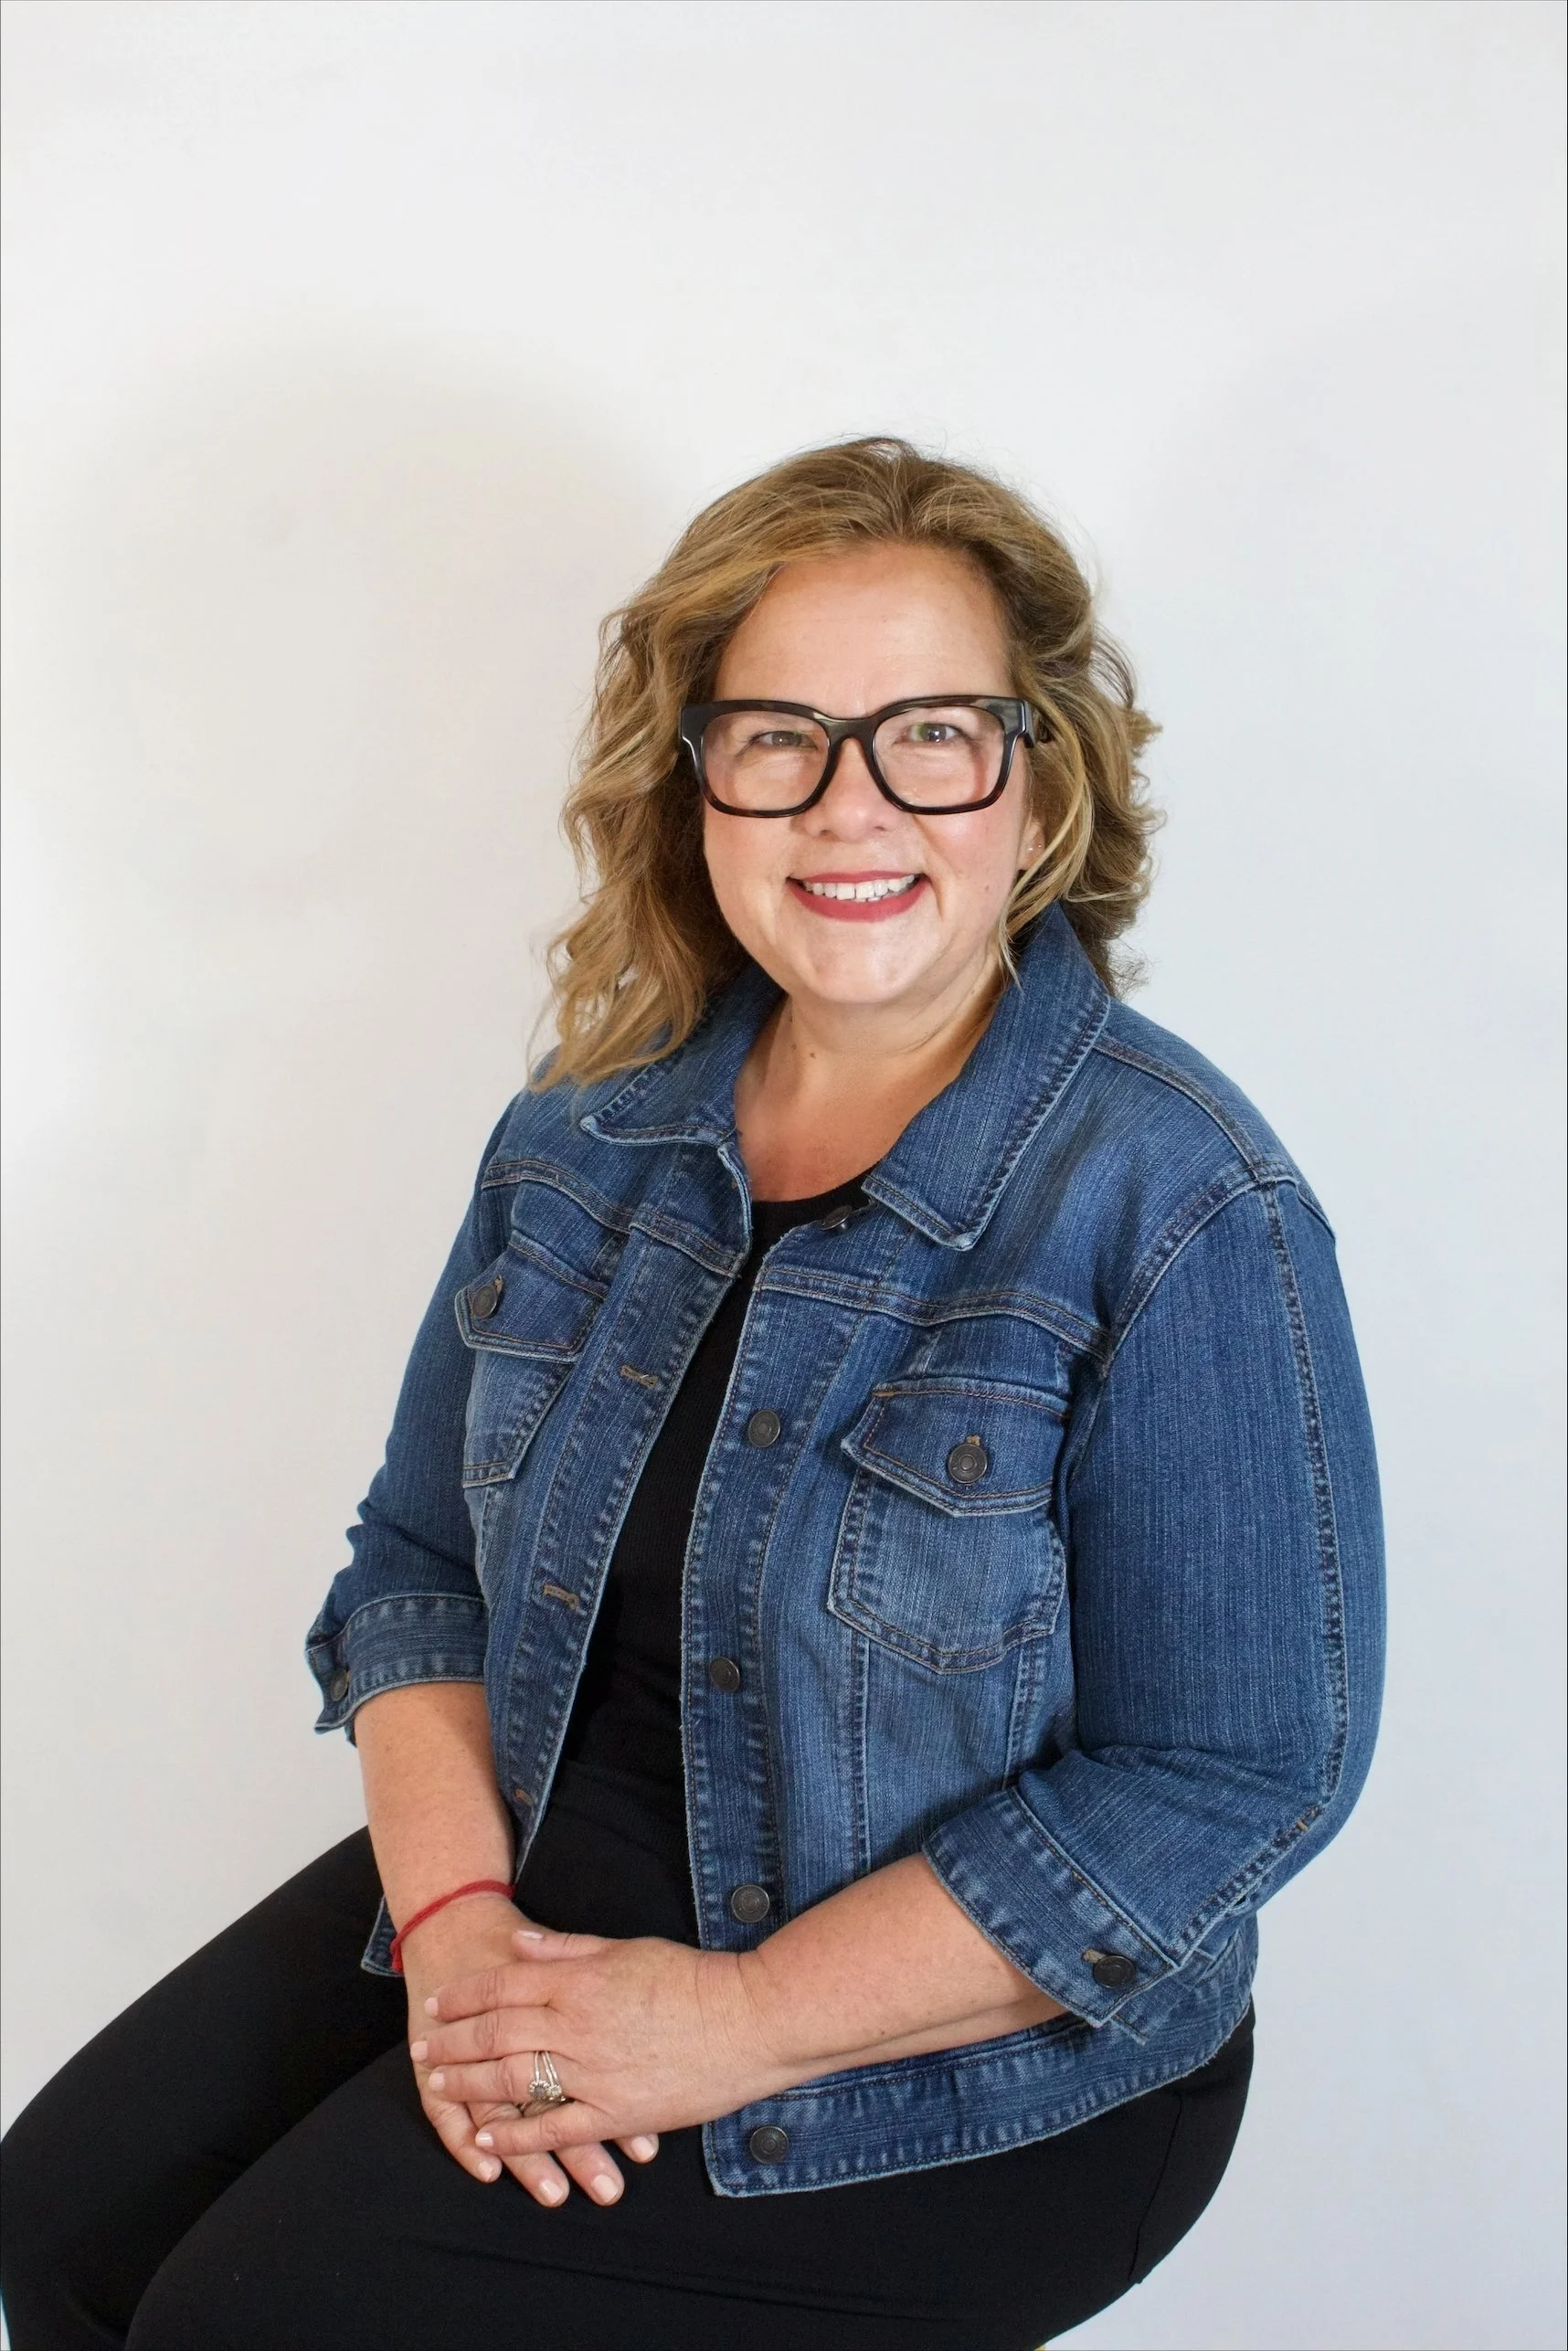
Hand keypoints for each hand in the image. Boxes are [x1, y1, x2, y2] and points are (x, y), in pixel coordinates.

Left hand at [415, 1921, 792, 2161]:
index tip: (437, 2003)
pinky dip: (517, 2137)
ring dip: (471, 2085)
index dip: (465, 1995)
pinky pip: (555, 2128)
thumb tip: (518, 1944)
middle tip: (421, 2051)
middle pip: (497, 2033)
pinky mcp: (616, 2112)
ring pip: (515, 2080)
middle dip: (453, 2042)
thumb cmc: (690, 1977)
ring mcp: (595, 2072)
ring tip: (439, 2088)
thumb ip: (568, 1948)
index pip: (504, 1986)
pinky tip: (488, 2139)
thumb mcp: (627, 1947)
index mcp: (580, 1981)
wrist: (748, 2020)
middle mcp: (578, 2025)